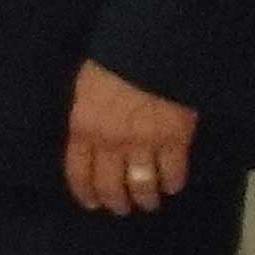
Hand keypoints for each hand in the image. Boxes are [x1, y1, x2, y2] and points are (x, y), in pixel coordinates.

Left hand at [65, 62, 199, 213]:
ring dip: (145, 199)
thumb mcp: (86, 84)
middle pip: (111, 185)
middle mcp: (111, 143)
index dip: (85, 192)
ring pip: (142, 185)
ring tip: (149, 203)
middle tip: (121, 208)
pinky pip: (173, 172)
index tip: (91, 204)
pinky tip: (172, 186)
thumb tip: (86, 131)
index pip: (78, 171)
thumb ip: (86, 113)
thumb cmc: (115, 57)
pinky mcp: (175, 140)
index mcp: (84, 127)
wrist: (154, 46)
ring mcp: (144, 144)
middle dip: (116, 201)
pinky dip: (173, 183)